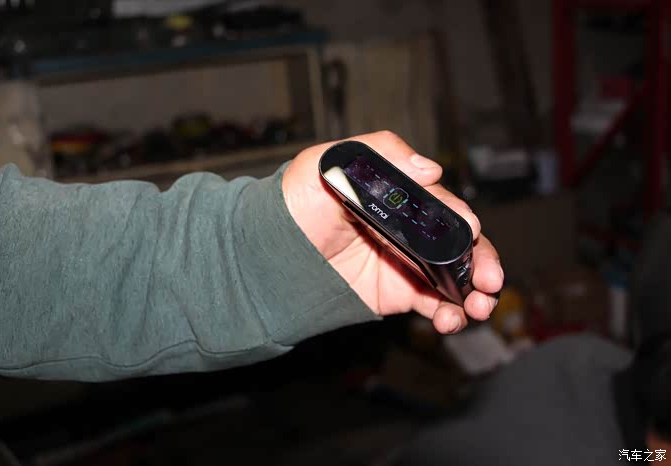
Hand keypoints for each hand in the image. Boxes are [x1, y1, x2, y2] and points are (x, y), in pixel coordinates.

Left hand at [282, 131, 503, 333]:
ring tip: (478, 307)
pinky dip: (449, 314)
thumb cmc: (294, 202)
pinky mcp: (398, 292)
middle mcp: (410, 229)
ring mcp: (407, 262)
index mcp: (400, 197)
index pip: (443, 208)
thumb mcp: (329, 161)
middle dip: (484, 262)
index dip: (463, 221)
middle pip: (461, 244)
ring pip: (455, 276)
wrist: (269, 254)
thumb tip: (430, 170)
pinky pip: (432, 304)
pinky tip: (449, 319)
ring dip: (475, 292)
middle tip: (491, 280)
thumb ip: (379, 153)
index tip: (472, 234)